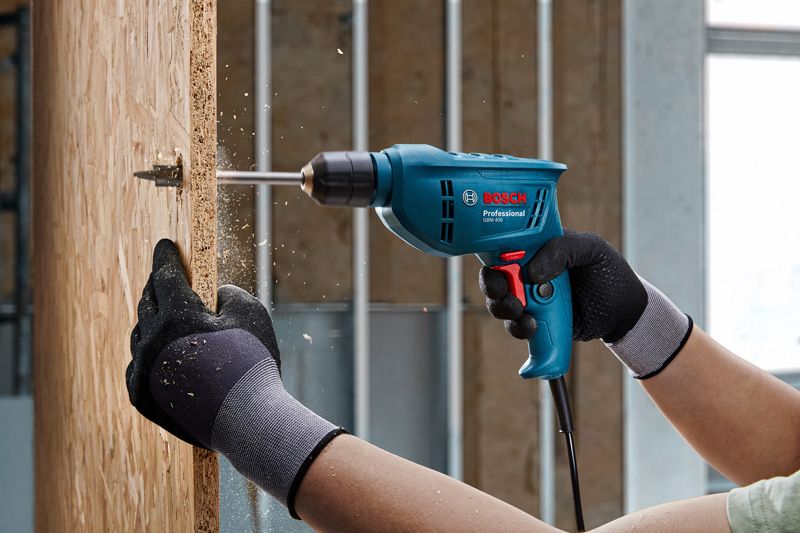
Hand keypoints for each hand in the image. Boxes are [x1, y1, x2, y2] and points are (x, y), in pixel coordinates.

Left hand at [127, 239, 279, 448]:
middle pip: (149, 303)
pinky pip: (138, 366)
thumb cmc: (254, 363)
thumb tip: (213, 296)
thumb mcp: (251, 312)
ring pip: (141, 335)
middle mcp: (152, 340)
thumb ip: (229, 294)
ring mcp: (143, 370)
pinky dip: (148, 355)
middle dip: (157, 286)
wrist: (249, 421)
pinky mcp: (141, 396)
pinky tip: (160, 354)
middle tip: (164, 278)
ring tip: (164, 317)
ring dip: (152, 322)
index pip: (165, 276)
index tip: (165, 245)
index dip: (166, 257)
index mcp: (177, 316)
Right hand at [479, 231, 691, 377]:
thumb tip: (531, 273)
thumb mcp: (593, 250)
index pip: (505, 248)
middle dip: (493, 287)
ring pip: (500, 304)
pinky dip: (518, 328)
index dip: (495, 257)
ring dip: (504, 309)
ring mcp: (530, 299)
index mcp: (538, 249)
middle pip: (494, 278)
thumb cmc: (610, 274)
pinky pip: (516, 326)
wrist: (625, 313)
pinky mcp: (535, 321)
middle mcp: (528, 273)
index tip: (500, 266)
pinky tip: (533, 327)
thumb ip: (563, 249)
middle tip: (505, 294)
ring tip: (523, 313)